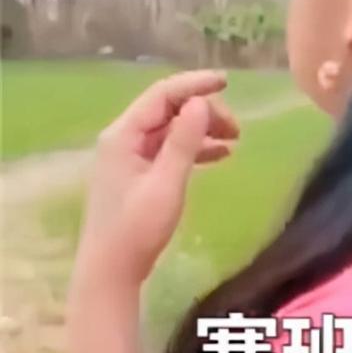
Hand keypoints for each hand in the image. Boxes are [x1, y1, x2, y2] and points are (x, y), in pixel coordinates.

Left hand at [76, 70, 238, 285]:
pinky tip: (221, 154)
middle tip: (237, 129)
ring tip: (235, 140)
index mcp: (123, 135)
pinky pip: (171, 149)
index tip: (226, 82)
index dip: (194, 85)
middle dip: (204, 112)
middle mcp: (124, 138)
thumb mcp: (166, 183)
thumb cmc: (138, 229)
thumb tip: (201, 103)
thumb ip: (183, 142)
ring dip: (203, 130)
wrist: (113, 270)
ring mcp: (131, 156)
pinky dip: (196, 148)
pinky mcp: (140, 172)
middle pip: (169, 110)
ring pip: (172, 129)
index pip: (162, 95)